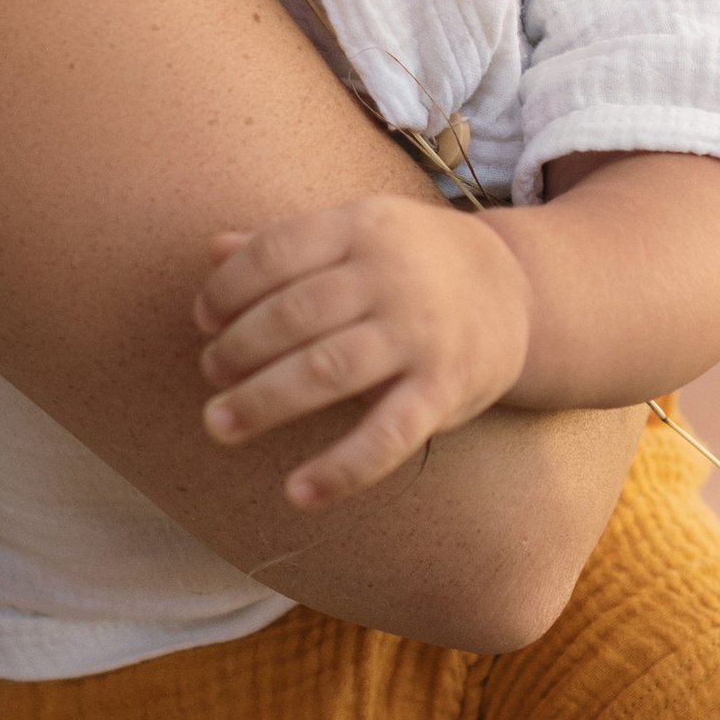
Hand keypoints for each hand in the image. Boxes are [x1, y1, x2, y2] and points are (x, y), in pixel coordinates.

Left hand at [194, 197, 531, 508]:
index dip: (229, 289)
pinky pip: (387, 435)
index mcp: (361, 226)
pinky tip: (297, 493)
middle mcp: (391, 276)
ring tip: (219, 423)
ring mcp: (420, 333)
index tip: (203, 320)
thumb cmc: (410, 261)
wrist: (516, 290)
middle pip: (294, 314)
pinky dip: (340, 468)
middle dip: (238, 349)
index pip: (277, 251)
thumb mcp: (356, 233)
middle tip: (211, 375)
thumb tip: (213, 252)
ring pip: (327, 371)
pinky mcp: (444, 388)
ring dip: (263, 401)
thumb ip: (286, 241)